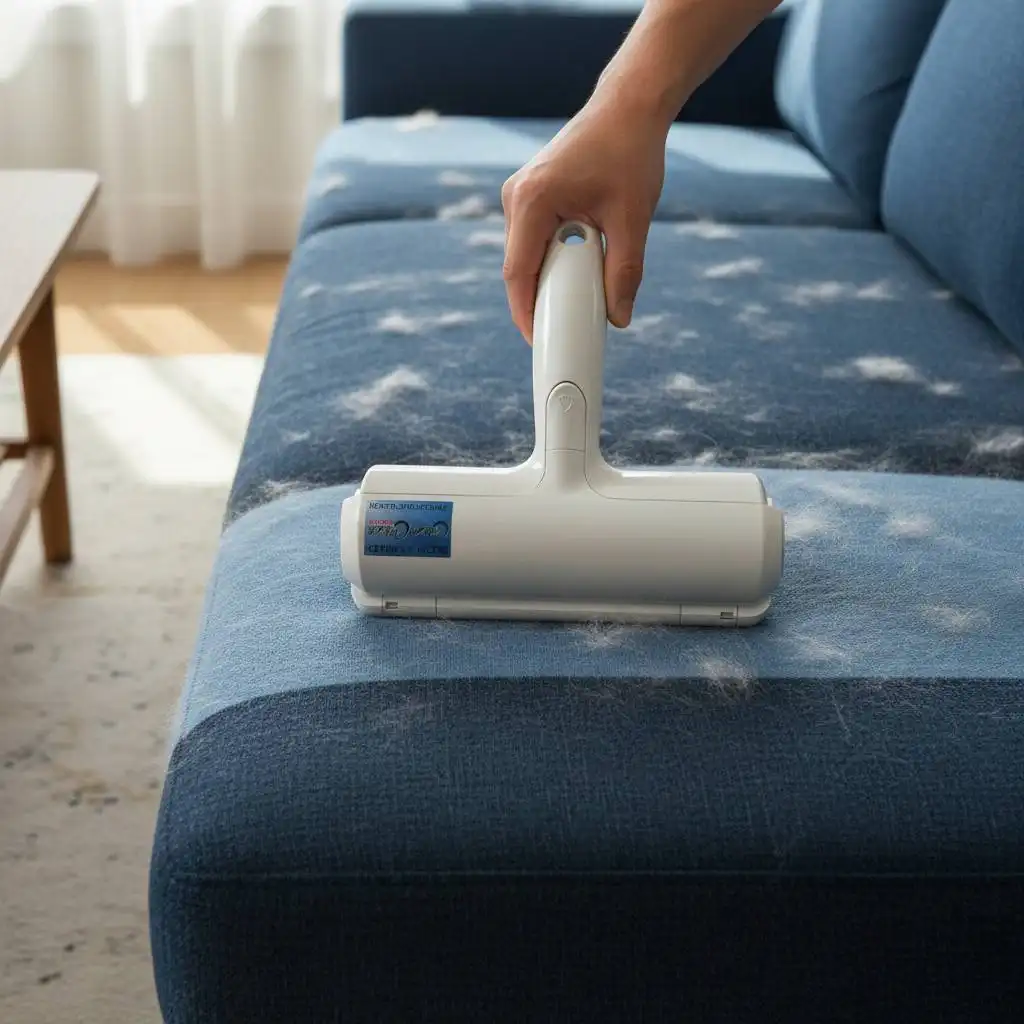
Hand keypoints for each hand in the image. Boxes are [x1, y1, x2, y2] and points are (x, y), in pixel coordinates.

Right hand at [500, 93, 667, 342]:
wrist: (629, 108)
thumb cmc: (630, 153)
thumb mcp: (632, 219)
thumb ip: (625, 272)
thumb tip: (620, 319)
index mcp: (533, 200)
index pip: (518, 272)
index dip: (525, 313)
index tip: (538, 342)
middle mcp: (516, 197)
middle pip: (520, 268)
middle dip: (542, 299)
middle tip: (569, 326)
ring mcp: (519, 195)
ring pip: (526, 256)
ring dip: (549, 279)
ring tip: (580, 295)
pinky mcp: (530, 196)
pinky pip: (534, 242)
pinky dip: (553, 261)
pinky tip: (577, 271)